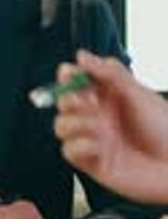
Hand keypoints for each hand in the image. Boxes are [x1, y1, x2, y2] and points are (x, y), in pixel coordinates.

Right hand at [54, 50, 167, 202]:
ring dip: (73, 123)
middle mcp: (97, 117)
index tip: (70, 73)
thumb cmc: (165, 129)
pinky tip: (99, 146)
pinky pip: (69, 151)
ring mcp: (93, 139)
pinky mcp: (92, 162)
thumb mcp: (139, 95)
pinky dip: (79, 146)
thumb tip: (82, 56)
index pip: (76, 80)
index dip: (68, 75)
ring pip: (61, 126)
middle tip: (86, 102)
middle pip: (64, 102)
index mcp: (107, 96)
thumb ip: (111, 73)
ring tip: (97, 127)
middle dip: (67, 99)